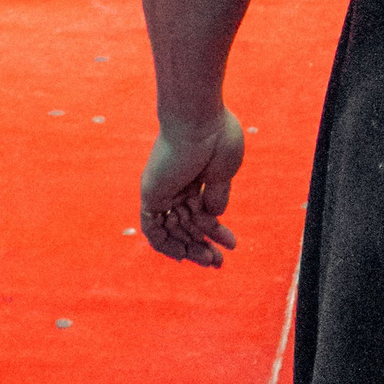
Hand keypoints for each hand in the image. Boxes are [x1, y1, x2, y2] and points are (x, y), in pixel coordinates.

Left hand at [141, 111, 244, 266]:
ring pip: (173, 230)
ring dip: (190, 248)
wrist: (198, 120)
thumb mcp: (224, 172)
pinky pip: (152, 227)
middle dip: (203, 245)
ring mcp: (164, 190)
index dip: (215, 231)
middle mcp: (178, 185)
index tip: (231, 244)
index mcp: (197, 177)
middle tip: (219, 263)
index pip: (201, 213)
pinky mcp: (152, 194)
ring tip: (212, 261)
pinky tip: (182, 255)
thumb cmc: (216, 138)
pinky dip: (164, 244)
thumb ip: (217, 196)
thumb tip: (212, 217)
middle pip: (187, 225)